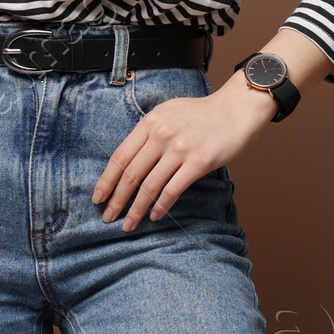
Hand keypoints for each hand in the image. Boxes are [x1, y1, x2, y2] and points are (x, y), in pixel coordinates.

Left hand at [93, 77, 276, 230]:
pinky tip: (155, 216)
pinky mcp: (199, 162)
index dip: (106, 180)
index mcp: (150, 122)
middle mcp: (161, 134)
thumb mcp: (167, 113)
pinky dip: (161, 206)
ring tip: (128, 224)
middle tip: (108, 217)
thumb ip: (148, 133)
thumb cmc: (201, 114)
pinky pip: (173, 190)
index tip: (98, 198)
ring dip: (136, 209)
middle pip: (131, 174)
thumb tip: (130, 160)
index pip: (120, 156)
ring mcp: (180, 149)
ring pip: (150, 185)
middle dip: (117, 199)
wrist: (236, 110)